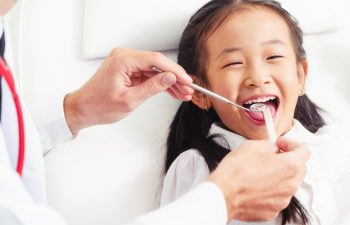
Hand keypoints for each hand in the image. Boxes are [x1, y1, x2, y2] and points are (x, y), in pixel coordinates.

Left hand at [64, 48, 192, 134]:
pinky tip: (172, 91)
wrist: (83, 109)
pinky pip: (148, 75)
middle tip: (188, 89)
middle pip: (157, 64)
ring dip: (169, 82)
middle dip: (174, 77)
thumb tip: (170, 78)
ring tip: (183, 93)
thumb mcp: (130, 100)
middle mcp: (124, 57)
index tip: (186, 80)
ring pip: (154, 70)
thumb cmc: (99, 106)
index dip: (174, 71)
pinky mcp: (127, 70)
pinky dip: (159, 83)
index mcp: (123, 60)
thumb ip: (152, 87)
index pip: (156, 60)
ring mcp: (126, 63)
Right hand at [207, 137, 309, 221]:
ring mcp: (282, 200)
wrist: (223, 194)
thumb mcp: (252, 146)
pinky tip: (256, 185)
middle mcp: (290, 185)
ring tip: (261, 171)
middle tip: (272, 156)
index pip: (304, 151)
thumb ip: (269, 145)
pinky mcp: (273, 210)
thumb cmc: (235, 172)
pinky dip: (271, 190)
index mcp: (289, 166)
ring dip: (280, 176)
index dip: (291, 144)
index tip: (281, 144)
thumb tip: (272, 148)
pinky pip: (278, 197)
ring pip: (289, 184)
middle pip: (300, 169)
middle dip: (288, 160)